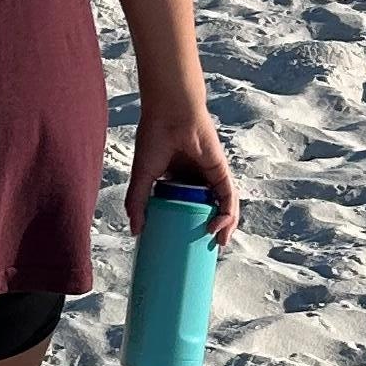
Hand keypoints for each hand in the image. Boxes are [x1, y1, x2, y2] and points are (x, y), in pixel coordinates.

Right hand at [126, 99, 238, 247]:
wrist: (170, 113)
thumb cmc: (154, 137)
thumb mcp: (142, 176)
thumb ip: (138, 202)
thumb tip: (136, 232)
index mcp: (177, 179)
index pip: (186, 207)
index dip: (186, 225)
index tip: (181, 244)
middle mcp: (196, 179)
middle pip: (207, 210)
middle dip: (208, 230)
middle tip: (201, 251)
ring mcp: (210, 176)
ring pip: (222, 207)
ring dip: (223, 228)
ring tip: (215, 245)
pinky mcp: (221, 172)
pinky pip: (229, 198)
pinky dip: (228, 215)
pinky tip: (218, 229)